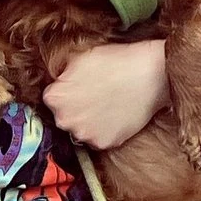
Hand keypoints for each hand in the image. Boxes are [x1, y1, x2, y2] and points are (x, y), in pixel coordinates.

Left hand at [44, 40, 167, 149]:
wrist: (149, 74)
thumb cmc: (115, 61)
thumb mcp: (79, 58)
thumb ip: (61, 74)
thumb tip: (57, 81)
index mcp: (54, 97)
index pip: (51, 99)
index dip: (66, 91)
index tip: (79, 87)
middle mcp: (64, 120)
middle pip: (64, 117)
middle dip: (75, 108)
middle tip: (94, 96)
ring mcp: (85, 134)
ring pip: (81, 129)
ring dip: (89, 121)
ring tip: (107, 105)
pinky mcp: (104, 143)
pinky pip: (99, 139)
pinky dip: (106, 130)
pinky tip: (115, 115)